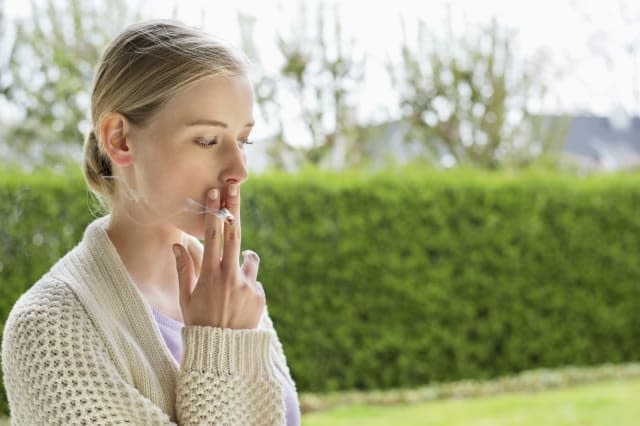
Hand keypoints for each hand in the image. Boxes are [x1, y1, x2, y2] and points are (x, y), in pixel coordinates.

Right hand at [172, 183, 264, 328]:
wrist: (222, 352)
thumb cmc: (199, 322)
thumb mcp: (186, 298)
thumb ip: (184, 269)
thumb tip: (176, 244)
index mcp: (209, 275)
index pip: (213, 236)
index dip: (214, 212)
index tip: (215, 193)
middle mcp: (230, 276)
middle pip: (235, 234)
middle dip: (234, 209)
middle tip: (234, 189)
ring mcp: (247, 285)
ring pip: (250, 259)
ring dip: (244, 260)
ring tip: (234, 279)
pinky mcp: (260, 296)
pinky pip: (255, 282)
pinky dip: (248, 286)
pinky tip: (238, 304)